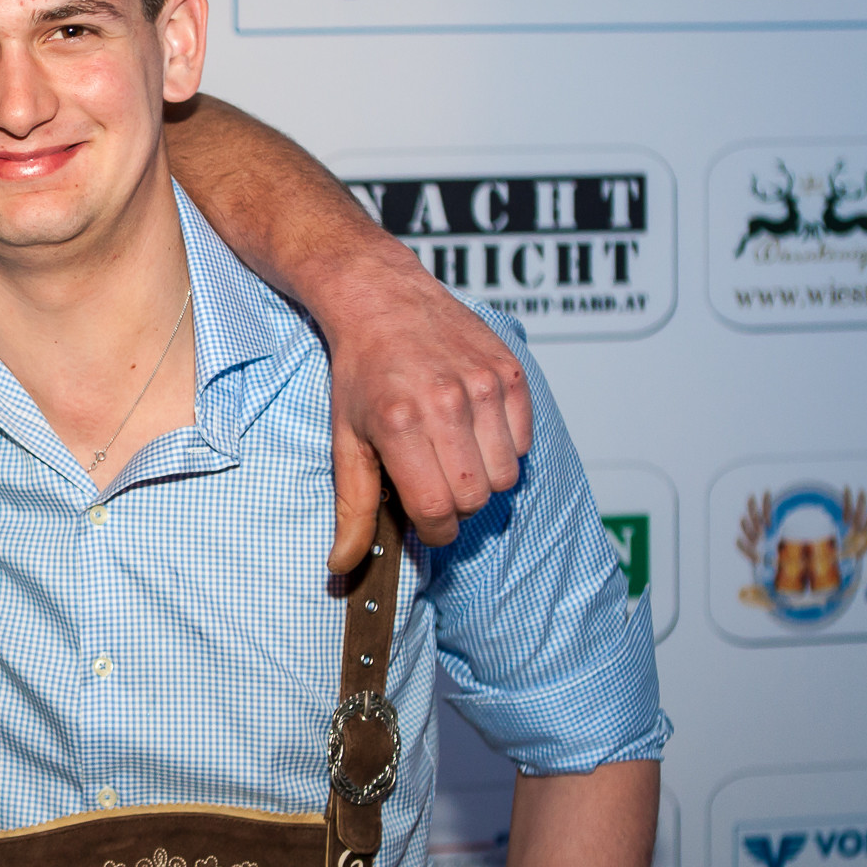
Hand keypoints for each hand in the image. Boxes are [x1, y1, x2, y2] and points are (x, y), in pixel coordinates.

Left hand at [319, 249, 532, 571]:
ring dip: (481, 478)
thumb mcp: (345, 440)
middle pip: (475, 499)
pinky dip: (502, 447)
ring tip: (450, 453)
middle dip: (454, 504)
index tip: (421, 518)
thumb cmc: (360, 372)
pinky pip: (523, 442)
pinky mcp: (511, 372)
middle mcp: (447, 403)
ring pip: (506, 476)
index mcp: (401, 424)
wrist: (381, 299)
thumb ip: (352, 508)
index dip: (431, 528)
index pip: (438, 511)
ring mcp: (485, 385)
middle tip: (431, 481)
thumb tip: (343, 567)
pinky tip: (470, 426)